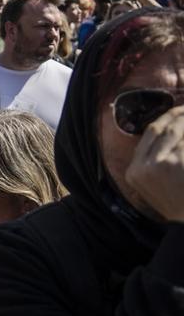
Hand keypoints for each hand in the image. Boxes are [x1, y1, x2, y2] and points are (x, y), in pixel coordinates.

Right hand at [123, 105, 183, 222]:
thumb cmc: (180, 205)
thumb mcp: (156, 188)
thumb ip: (155, 163)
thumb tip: (168, 129)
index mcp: (135, 172)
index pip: (151, 132)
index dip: (168, 117)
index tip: (181, 110)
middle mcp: (144, 167)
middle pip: (165, 128)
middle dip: (182, 115)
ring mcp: (163, 165)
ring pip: (179, 132)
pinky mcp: (179, 164)